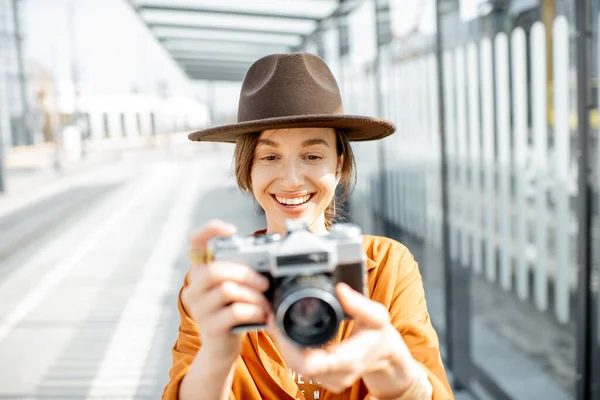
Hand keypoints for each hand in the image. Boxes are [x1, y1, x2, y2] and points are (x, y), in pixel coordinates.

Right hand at [182, 220, 270, 366]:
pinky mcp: (209, 327)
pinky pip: (234, 312)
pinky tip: (262, 315)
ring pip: (226, 290)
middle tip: (264, 283)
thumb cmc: (233, 312)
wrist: (222, 348)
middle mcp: (193, 288)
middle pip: (215, 270)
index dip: (210, 230)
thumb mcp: (235, 288)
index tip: (232, 230)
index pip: (195, 242)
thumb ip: (241, 272)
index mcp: (199, 272)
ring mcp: (199, 309)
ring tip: (265, 302)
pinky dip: (254, 311)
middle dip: (245, 273)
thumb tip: (268, 259)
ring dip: (253, 295)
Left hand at [267, 283, 418, 397]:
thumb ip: (359, 304)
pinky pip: (300, 365)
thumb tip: (340, 289)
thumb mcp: (377, 316)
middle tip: (274, 316)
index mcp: (348, 361)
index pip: (309, 363)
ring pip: (295, 366)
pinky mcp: (323, 378)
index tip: (280, 321)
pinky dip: (291, 349)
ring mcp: (329, 380)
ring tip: (278, 320)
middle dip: (281, 341)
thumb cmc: (380, 336)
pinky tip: (287, 331)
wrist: (386, 356)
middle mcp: (336, 375)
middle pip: (296, 364)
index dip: (288, 344)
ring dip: (284, 344)